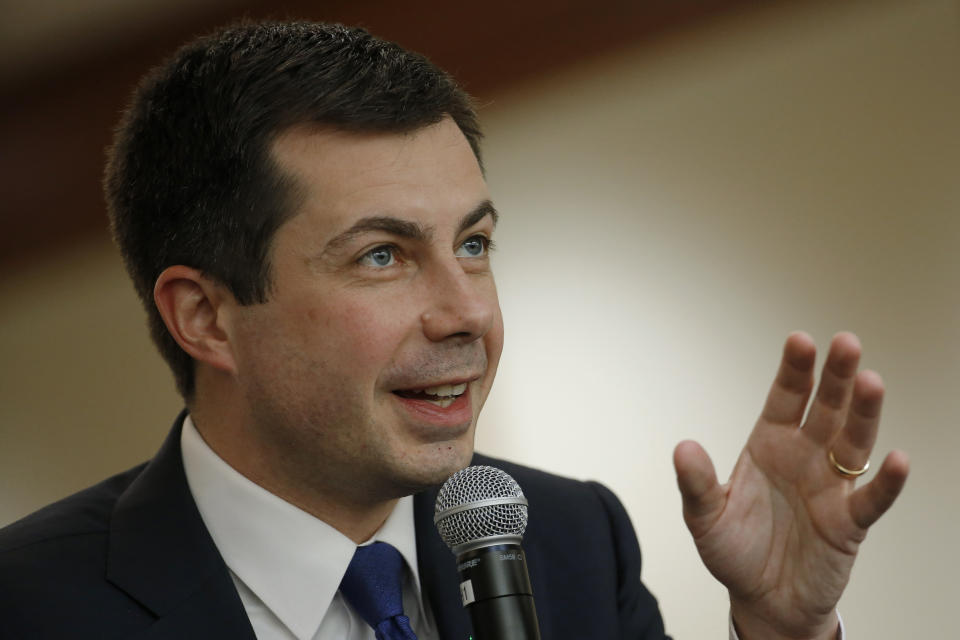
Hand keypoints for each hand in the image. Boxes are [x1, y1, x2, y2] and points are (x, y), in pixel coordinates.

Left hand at [673, 332, 908, 639]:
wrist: (763, 600)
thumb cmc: (735, 551)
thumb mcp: (706, 517)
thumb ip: (697, 483)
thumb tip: (682, 447)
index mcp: (769, 444)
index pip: (785, 397)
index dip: (794, 370)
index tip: (800, 340)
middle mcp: (804, 456)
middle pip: (825, 409)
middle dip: (836, 377)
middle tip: (847, 343)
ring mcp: (830, 487)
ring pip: (853, 442)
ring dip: (863, 414)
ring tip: (871, 382)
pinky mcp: (849, 523)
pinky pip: (871, 498)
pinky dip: (887, 482)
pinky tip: (898, 459)